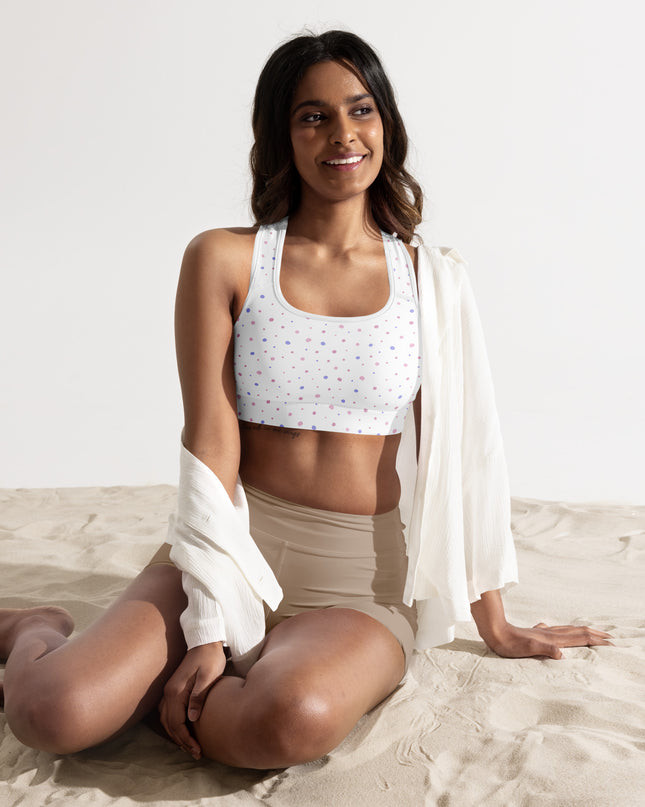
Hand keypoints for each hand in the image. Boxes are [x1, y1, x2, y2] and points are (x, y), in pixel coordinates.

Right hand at [158, 642, 225, 758]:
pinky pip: (168, 712)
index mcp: (176, 691)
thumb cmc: (210, 658)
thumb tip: (192, 718)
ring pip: (166, 720)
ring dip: (176, 734)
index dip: (186, 739)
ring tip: (189, 746)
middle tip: (195, 753)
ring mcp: (169, 690)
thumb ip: (199, 696)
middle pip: (169, 724)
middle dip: (181, 741)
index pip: (177, 723)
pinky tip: (183, 729)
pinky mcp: (173, 689)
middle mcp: (168, 692)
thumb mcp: (208, 676)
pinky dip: (173, 725)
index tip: (197, 750)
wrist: (205, 641)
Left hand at [485, 622, 612, 659]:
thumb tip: (561, 654)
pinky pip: (558, 632)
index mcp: (552, 638)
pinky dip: (567, 632)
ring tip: (593, 632)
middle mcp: (550, 634)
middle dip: (595, 634)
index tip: (610, 641)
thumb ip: (545, 649)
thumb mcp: (527, 649)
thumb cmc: (510, 644)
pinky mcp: (536, 634)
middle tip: (610, 636)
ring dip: (583, 631)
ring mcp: (543, 633)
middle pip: (577, 631)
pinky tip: (561, 632)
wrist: (494, 632)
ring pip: (568, 630)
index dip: (595, 639)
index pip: (579, 638)